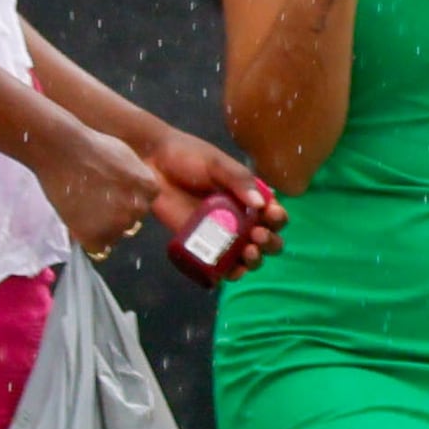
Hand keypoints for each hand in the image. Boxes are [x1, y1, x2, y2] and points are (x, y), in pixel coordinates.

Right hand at [30, 116, 162, 254]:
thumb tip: (136, 192)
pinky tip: (81, 223)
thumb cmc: (92, 148)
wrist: (62, 152)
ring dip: (105, 228)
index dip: (128, 198)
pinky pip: (99, 249)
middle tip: (97, 201)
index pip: (144, 203)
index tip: (113, 190)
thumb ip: (137, 179)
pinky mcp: (94, 238)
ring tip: (87, 211)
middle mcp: (137, 210)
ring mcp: (116, 225)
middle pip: (132, 220)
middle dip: (118, 213)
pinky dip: (91, 240)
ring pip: (116, 236)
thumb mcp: (127, 157)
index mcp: (149, 189)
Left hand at [141, 125, 290, 273]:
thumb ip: (238, 180)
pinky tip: (233, 270)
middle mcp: (239, 216)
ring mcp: (220, 233)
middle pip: (266, 238)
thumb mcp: (216, 163)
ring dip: (254, 260)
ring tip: (248, 253)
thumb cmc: (187, 156)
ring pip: (247, 255)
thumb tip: (261, 205)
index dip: (277, 218)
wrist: (151, 162)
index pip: (272, 212)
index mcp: (248, 194)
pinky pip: (220, 264)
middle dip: (269, 242)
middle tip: (258, 236)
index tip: (271, 217)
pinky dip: (231, 272)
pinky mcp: (200, 244)